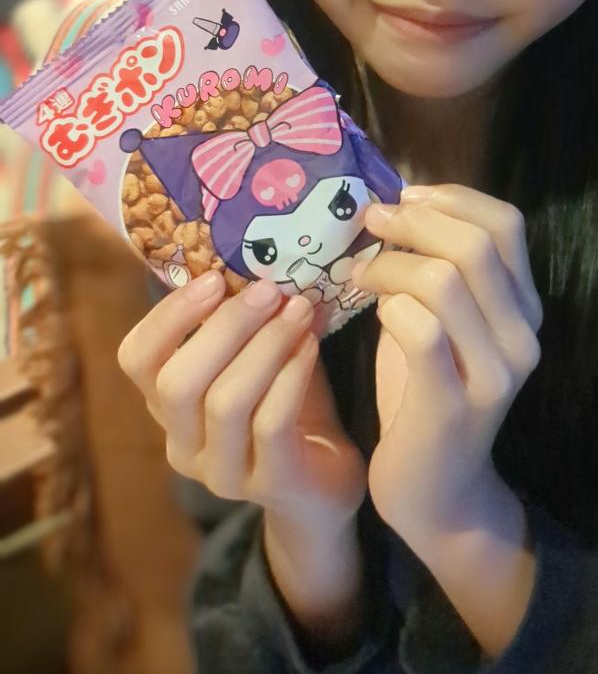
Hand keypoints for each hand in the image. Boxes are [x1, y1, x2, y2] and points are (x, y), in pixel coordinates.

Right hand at [117, 272, 367, 536]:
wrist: (326, 484)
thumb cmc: (288, 405)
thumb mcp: (260, 356)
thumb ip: (249, 318)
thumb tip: (264, 249)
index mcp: (169, 407)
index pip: (136, 360)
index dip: (168, 317)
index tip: (212, 278)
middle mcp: (183, 444)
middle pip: (176, 384)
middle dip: (223, 327)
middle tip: (267, 289)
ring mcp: (223, 473)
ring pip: (224, 402)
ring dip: (265, 346)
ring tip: (299, 309)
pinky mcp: (270, 484)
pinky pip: (270, 426)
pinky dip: (291, 377)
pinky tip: (312, 346)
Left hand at [351, 184, 543, 543]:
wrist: (438, 494)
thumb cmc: (427, 395)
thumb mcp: (444, 323)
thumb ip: (439, 271)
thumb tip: (397, 205)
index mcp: (524, 308)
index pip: (507, 224)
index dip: (453, 198)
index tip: (405, 196)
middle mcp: (522, 337)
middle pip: (476, 245)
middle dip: (415, 222)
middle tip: (371, 222)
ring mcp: (493, 374)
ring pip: (446, 281)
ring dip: (390, 265)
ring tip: (359, 272)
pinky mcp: (454, 406)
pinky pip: (420, 331)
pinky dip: (388, 307)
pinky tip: (369, 311)